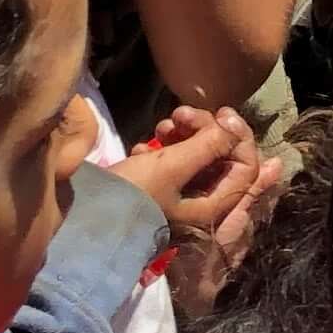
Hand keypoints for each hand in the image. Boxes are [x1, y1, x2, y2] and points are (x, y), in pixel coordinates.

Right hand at [137, 103, 285, 313]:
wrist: (85, 221)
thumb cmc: (134, 196)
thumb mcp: (172, 167)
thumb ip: (209, 145)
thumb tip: (235, 126)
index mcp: (214, 207)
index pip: (247, 167)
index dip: (239, 135)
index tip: (221, 112)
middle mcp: (202, 206)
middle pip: (221, 159)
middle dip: (206, 130)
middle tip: (182, 113)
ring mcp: (180, 199)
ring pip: (196, 158)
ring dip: (183, 135)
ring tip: (161, 126)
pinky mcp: (158, 192)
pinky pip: (172, 165)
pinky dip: (163, 149)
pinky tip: (143, 145)